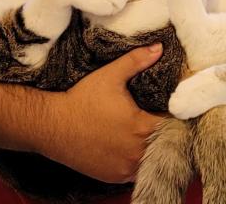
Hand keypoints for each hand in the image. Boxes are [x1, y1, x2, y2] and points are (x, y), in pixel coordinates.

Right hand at [37, 44, 165, 182]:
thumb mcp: (110, 75)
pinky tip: (128, 147)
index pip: (172, 125)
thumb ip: (137, 61)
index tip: (168, 109)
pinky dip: (135, 161)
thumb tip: (159, 48)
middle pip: (164, 144)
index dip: (173, 116)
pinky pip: (135, 172)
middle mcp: (137, 152)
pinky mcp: (114, 177)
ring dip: (151, 149)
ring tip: (142, 133)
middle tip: (155, 119)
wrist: (52, 126)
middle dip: (163, 133)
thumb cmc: (82, 100)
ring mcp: (125, 168)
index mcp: (141, 127)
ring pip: (150, 160)